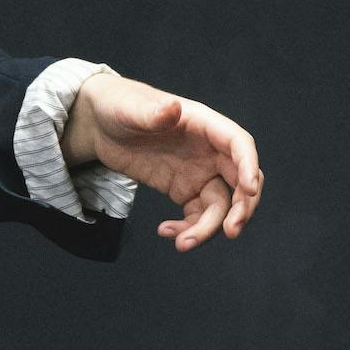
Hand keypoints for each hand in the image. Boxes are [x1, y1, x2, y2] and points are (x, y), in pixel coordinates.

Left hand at [65, 73, 264, 251]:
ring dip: (208, 228)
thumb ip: (152, 112)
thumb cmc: (117, 105)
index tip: (250, 190)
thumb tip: (173, 109)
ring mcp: (198, 171)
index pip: (238, 144)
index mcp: (203, 123)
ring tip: (182, 244)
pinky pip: (198, 215)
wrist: (100, 124)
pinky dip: (189, 228)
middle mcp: (208, 149)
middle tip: (230, 232)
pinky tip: (166, 231)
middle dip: (242, 207)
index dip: (249, 166)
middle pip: (240, 179)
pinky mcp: (183, 189)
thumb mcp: (129, 108)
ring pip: (220, 205)